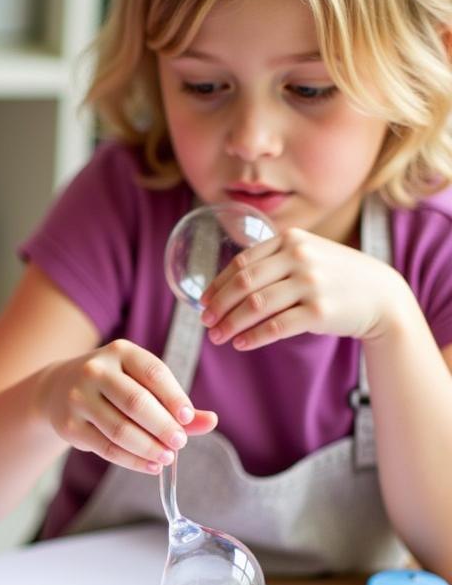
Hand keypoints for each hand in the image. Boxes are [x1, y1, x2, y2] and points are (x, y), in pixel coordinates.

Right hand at [39, 339, 216, 474]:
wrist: (59, 389)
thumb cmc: (113, 386)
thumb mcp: (142, 383)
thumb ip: (175, 403)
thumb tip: (211, 421)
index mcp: (121, 352)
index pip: (153, 373)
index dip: (175, 397)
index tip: (188, 419)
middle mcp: (96, 370)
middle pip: (136, 402)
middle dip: (163, 426)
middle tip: (179, 443)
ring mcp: (79, 398)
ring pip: (120, 429)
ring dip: (148, 447)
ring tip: (166, 457)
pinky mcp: (70, 425)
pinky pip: (106, 447)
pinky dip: (131, 460)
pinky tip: (149, 466)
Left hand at [199, 227, 407, 348]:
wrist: (381, 294)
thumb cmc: (334, 277)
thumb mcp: (307, 255)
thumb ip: (272, 261)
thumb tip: (224, 288)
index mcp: (291, 240)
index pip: (241, 263)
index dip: (217, 285)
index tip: (203, 302)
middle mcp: (300, 258)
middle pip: (243, 284)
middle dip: (218, 306)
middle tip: (206, 323)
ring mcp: (310, 284)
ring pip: (255, 306)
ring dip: (230, 324)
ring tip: (218, 337)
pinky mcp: (319, 311)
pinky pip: (275, 327)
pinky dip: (253, 337)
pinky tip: (241, 344)